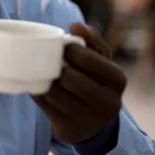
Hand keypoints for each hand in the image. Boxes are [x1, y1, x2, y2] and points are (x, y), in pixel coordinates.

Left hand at [32, 23, 126, 144]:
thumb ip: (91, 40)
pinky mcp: (70, 128)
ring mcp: (89, 118)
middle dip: (55, 67)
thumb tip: (76, 26)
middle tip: (48, 60)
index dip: (69, 51)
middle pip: (70, 78)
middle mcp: (108, 102)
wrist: (92, 123)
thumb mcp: (100, 61)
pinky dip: (37, 92)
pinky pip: (45, 105)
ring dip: (44, 79)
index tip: (61, 47)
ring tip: (41, 71)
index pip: (88, 59)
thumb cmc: (95, 82)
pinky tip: (37, 85)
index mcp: (117, 79)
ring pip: (55, 92)